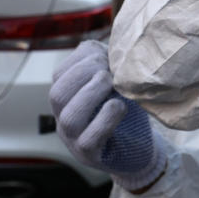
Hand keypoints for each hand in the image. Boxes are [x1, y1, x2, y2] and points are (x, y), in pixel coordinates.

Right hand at [50, 41, 166, 191]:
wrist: (141, 148)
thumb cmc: (127, 111)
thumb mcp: (117, 83)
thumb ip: (110, 64)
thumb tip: (112, 42)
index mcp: (69, 98)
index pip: (60, 75)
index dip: (82, 59)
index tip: (107, 54)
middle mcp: (65, 118)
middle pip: (57, 93)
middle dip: (84, 74)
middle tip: (109, 70)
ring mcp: (75, 139)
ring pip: (68, 117)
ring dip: (92, 93)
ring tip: (113, 84)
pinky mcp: (91, 155)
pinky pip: (88, 139)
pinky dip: (104, 119)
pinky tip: (119, 106)